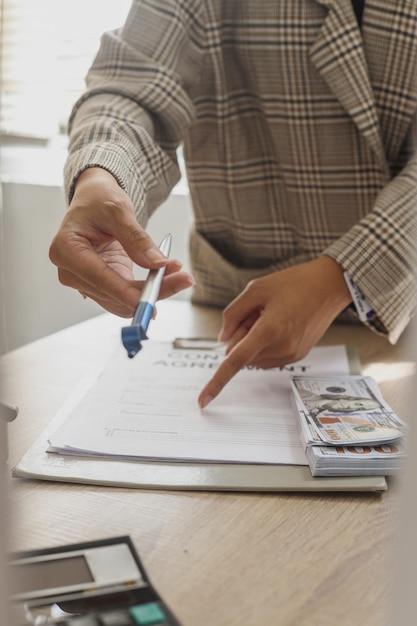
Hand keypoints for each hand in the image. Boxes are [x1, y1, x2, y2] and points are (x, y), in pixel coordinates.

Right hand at [49, 168, 193, 315]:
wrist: (94, 201)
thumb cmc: (99, 200)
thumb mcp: (118, 210)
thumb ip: (136, 238)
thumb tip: (157, 263)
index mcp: (66, 249)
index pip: (99, 279)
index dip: (127, 293)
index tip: (151, 301)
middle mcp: (70, 271)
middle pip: (114, 295)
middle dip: (149, 291)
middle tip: (183, 279)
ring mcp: (84, 281)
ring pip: (122, 301)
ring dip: (152, 291)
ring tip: (179, 274)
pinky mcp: (100, 285)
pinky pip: (125, 296)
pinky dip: (147, 289)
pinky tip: (167, 277)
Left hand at [198, 256, 351, 407]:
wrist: (330, 286)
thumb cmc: (294, 283)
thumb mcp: (256, 289)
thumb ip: (232, 314)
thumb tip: (222, 339)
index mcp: (269, 330)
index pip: (235, 361)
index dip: (216, 382)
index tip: (203, 401)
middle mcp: (281, 348)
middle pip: (241, 353)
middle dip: (240, 335)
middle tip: (258, 311)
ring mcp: (291, 355)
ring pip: (253, 356)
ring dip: (253, 339)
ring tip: (273, 315)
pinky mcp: (296, 356)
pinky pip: (266, 356)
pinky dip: (265, 342)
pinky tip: (280, 322)